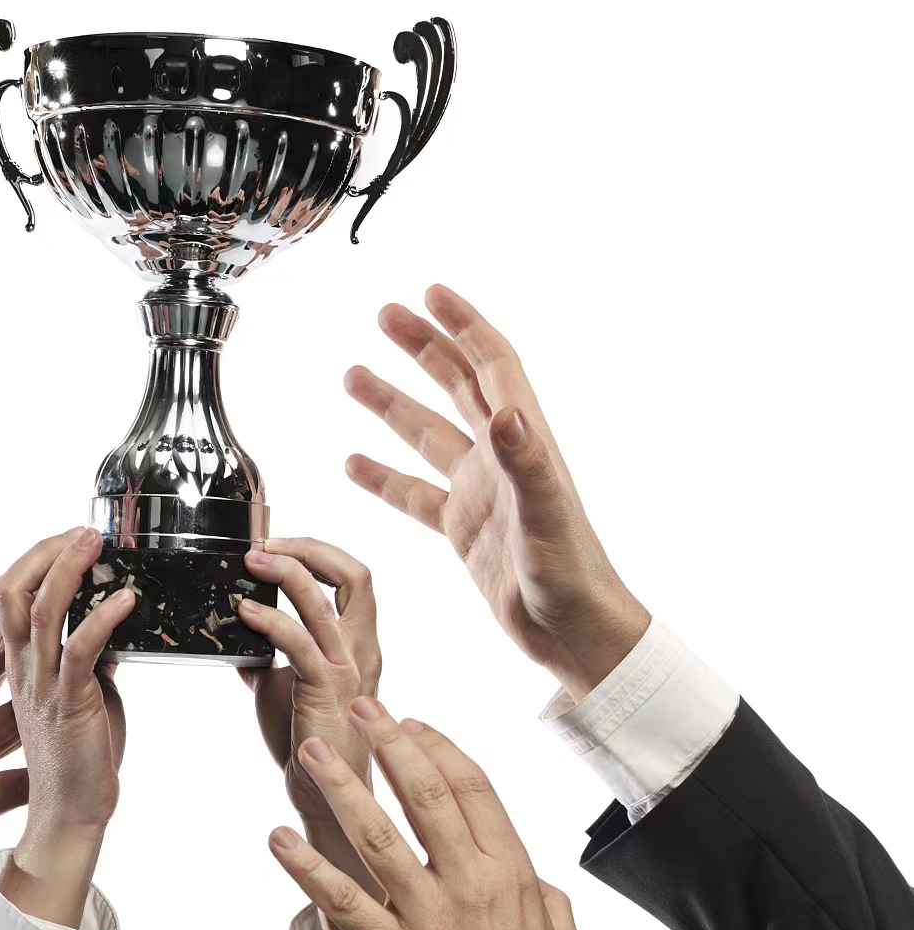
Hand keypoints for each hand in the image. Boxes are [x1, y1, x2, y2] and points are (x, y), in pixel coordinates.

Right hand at [0, 528, 136, 926]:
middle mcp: (22, 669)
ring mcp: (42, 685)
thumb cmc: (81, 757)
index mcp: (19, 664)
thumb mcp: (83, 691)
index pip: (10, 595)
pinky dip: (104, 616)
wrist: (70, 816)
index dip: (33, 559)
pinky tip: (127, 599)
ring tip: (94, 542)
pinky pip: (81, 649)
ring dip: (67, 569)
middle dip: (43, 552)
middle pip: (12, 591)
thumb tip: (113, 616)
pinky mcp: (70, 703)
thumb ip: (88, 654)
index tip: (66, 538)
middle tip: (81, 530)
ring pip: (40, 611)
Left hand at [236, 538, 383, 927]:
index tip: (273, 540)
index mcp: (355, 639)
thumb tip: (226, 618)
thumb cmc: (305, 736)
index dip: (316, 549)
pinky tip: (242, 613)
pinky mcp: (326, 693)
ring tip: (249, 561)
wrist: (323, 796)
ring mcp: (348, 669)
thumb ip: (264, 646)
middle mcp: (360, 647)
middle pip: (356, 573)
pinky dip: (271, 620)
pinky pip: (301, 644)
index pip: (351, 575)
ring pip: (329, 599)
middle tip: (264, 542)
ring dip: (287, 572)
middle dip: (311, 547)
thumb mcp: (279, 678)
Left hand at [270, 703, 583, 929]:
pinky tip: (278, 840)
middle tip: (359, 707)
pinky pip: (343, 901)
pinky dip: (306, 868)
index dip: (437, 746)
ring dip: (341, 787)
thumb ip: (546, 898)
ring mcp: (429, 918)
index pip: (473, 787)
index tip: (410, 722)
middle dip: (389, 743)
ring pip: (378, 835)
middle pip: (426, 795)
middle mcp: (470, 886)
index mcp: (513, 874)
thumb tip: (533, 872)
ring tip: (311, 753)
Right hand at [344, 284, 648, 697]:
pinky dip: (383, 476)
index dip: (465, 327)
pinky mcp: (463, 530)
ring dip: (392, 404)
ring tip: (353, 375)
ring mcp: (479, 493)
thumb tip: (505, 413)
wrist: (576, 634)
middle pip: (456, 386)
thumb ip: (526, 463)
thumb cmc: (572, 579)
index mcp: (523, 445)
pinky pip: (414, 493)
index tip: (432, 294)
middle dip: (423, 347)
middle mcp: (500, 460)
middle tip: (385, 314)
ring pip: (427, 434)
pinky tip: (354, 463)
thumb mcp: (547, 517)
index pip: (493, 367)